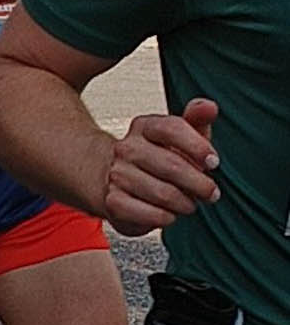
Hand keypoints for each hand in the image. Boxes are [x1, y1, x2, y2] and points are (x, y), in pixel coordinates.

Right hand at [101, 99, 221, 234]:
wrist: (110, 177)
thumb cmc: (155, 157)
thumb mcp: (178, 135)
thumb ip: (196, 120)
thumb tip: (209, 106)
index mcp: (144, 127)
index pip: (172, 129)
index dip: (198, 147)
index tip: (213, 162)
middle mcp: (126, 148)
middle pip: (172, 165)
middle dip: (199, 184)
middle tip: (210, 192)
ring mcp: (117, 175)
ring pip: (163, 193)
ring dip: (185, 204)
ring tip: (189, 204)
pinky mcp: (112, 201)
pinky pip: (148, 213)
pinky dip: (165, 218)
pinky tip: (169, 214)